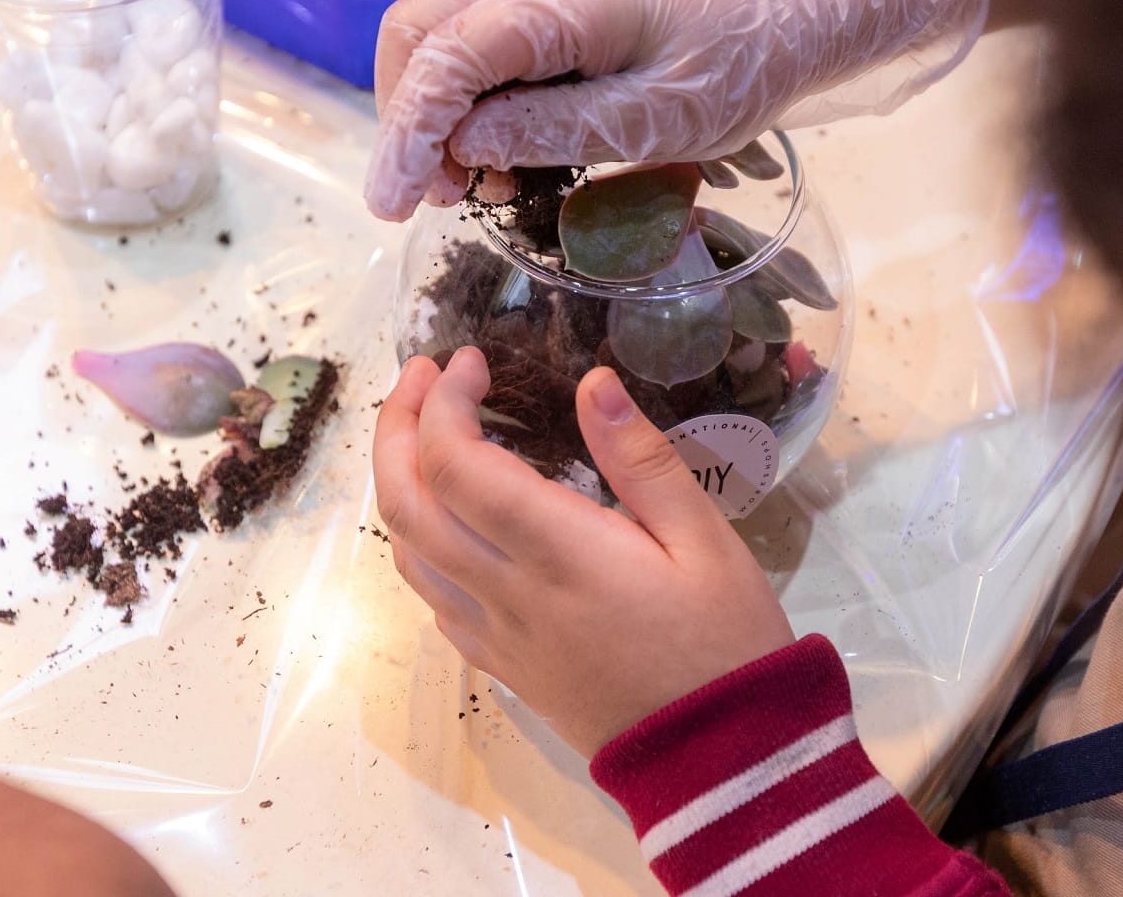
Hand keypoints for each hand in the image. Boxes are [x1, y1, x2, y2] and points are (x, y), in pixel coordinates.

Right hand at [364, 0, 992, 219]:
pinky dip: (466, 93)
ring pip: (440, 27)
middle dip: (405, 118)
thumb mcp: (657, 122)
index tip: (394, 205)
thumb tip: (465, 146)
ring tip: (466, 184)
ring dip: (431, 106)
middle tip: (432, 199)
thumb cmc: (743, 63)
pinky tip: (498, 151)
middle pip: (419, 29)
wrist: (799, 3)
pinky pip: (479, 33)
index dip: (408, 134)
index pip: (445, 58)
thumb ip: (554, 130)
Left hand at [372, 348, 796, 755]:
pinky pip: (432, 598)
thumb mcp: (705, 539)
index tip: (471, 360)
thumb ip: (641, 458)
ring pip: (406, 554)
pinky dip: (420, 543)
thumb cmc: (726, 642)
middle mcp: (506, 594)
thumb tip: (591, 381)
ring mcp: (495, 636)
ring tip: (423, 433)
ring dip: (397, 482)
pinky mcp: (502, 665)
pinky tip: (452, 518)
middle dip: (397, 428)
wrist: (719, 762)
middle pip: (406, 504)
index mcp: (557, 553)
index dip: (445, 403)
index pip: (455, 465)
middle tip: (424, 378)